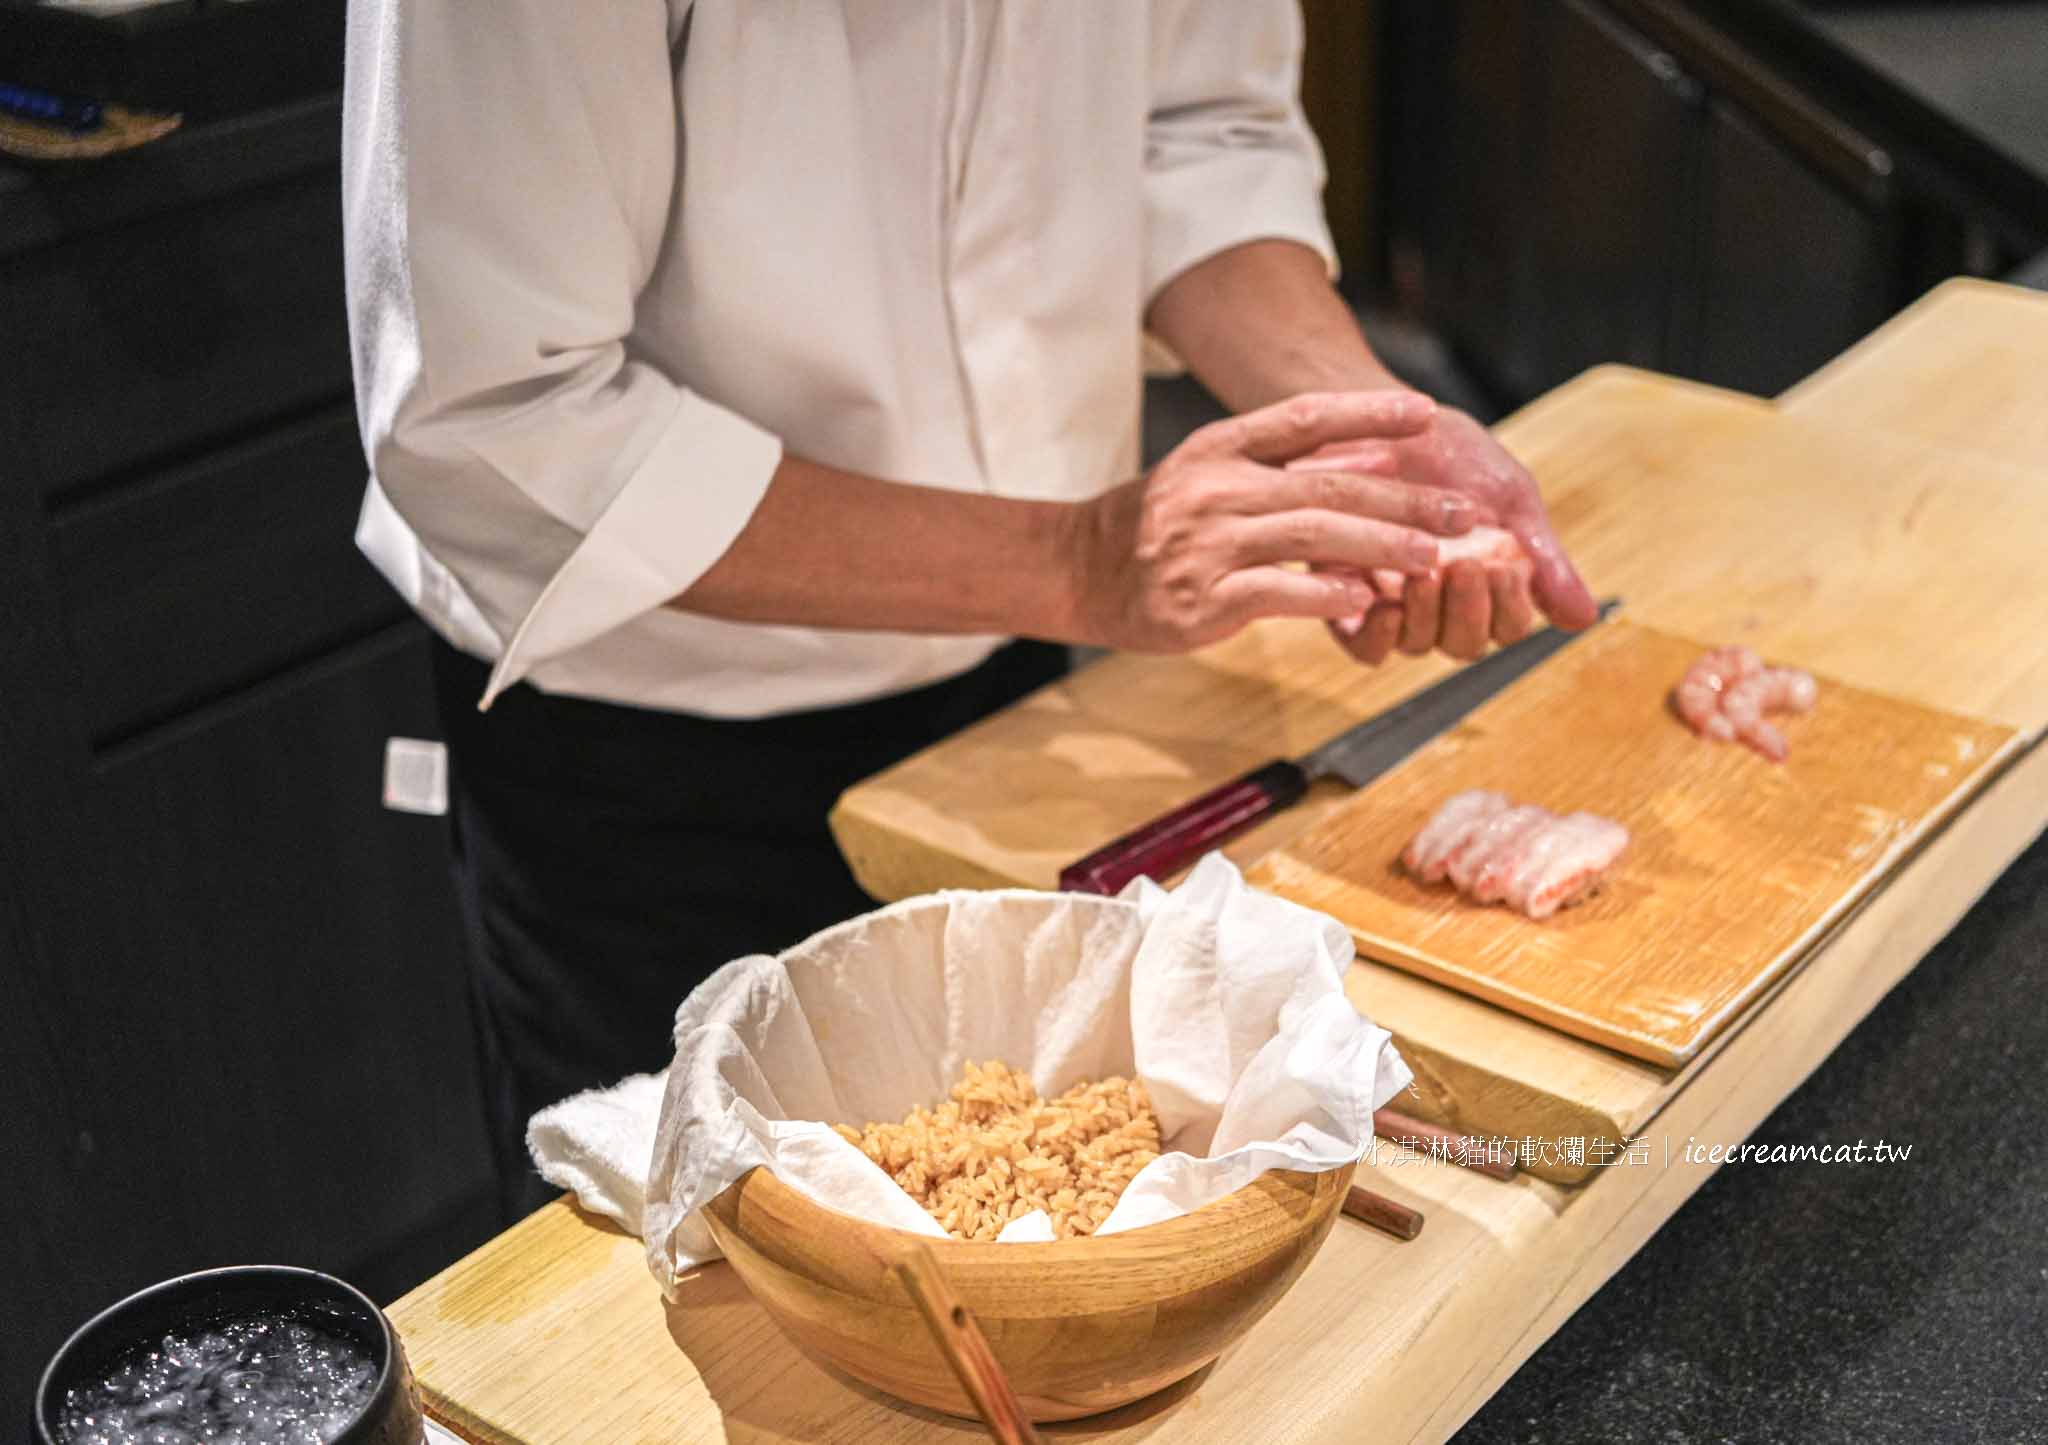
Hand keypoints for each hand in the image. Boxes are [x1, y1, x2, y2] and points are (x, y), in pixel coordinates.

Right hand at [1065, 391, 1488, 652]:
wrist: (1080, 570)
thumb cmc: (1156, 523)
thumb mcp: (1205, 471)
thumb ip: (1273, 465)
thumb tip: (1363, 459)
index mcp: (1220, 447)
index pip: (1304, 417)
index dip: (1368, 412)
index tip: (1428, 413)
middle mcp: (1217, 487)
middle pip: (1327, 483)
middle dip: (1403, 496)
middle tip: (1459, 511)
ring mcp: (1209, 543)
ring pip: (1313, 535)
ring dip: (1381, 544)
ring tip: (1430, 556)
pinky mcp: (1203, 598)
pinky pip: (1278, 592)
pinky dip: (1327, 594)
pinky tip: (1365, 598)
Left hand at [1297, 405, 1594, 662]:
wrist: (1376, 418)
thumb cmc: (1449, 453)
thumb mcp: (1509, 497)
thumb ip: (1545, 559)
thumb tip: (1587, 619)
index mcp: (1488, 582)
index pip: (1509, 626)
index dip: (1512, 608)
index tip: (1508, 567)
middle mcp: (1442, 602)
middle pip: (1465, 645)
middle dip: (1472, 610)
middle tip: (1468, 566)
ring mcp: (1393, 603)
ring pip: (1419, 645)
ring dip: (1429, 615)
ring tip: (1427, 573)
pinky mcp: (1343, 600)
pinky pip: (1365, 648)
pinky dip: (1380, 637)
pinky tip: (1389, 604)